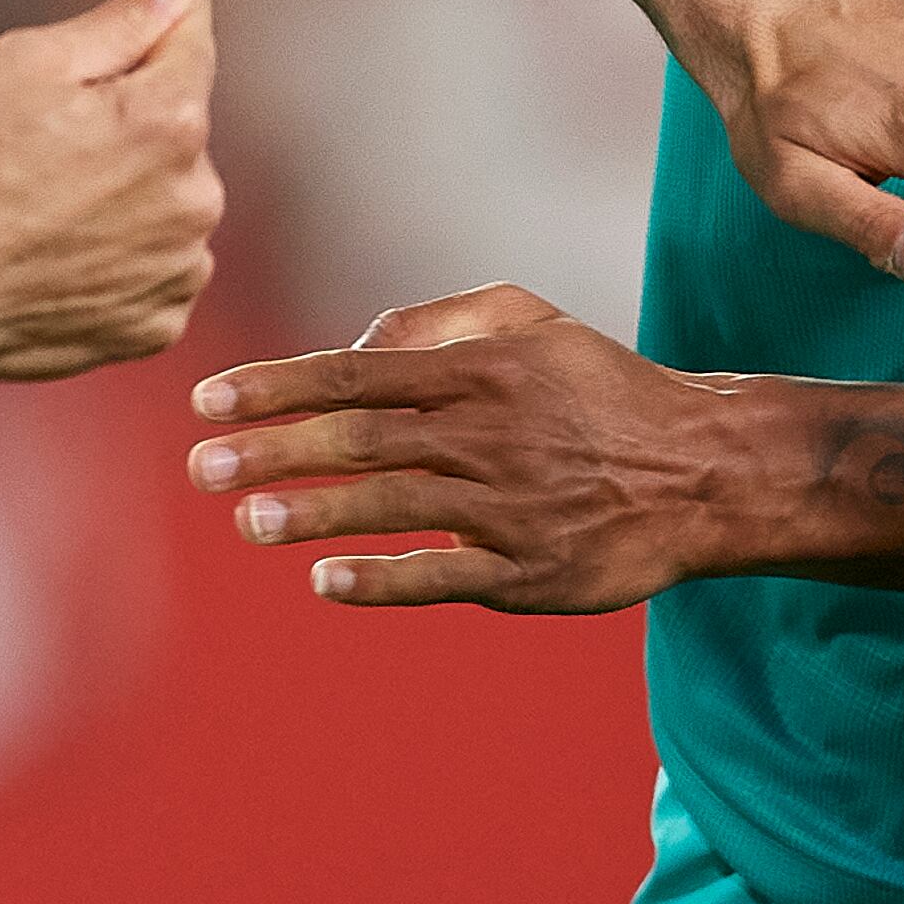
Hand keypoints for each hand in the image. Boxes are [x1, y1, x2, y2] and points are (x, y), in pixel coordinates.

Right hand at [0, 0, 226, 382]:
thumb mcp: (28, 64)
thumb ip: (121, 21)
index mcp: (171, 119)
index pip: (194, 41)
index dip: (157, 26)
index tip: (128, 33)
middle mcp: (196, 196)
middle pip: (180, 128)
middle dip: (132, 124)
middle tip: (52, 147)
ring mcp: (180, 268)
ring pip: (171, 201)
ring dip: (132, 195)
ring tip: (52, 210)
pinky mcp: (160, 324)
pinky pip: (157, 269)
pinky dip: (123, 260)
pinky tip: (64, 256)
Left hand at [182, 284, 773, 612]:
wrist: (701, 471)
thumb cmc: (600, 388)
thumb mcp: (531, 322)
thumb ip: (436, 322)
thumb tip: (354, 350)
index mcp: (483, 369)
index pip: (355, 374)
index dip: (276, 386)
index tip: (208, 401)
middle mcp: (490, 434)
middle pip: (361, 440)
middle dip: (274, 451)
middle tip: (202, 467)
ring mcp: (509, 508)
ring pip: (393, 507)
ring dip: (314, 514)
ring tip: (247, 520)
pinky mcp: (530, 573)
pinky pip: (442, 577)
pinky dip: (381, 580)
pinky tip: (325, 581)